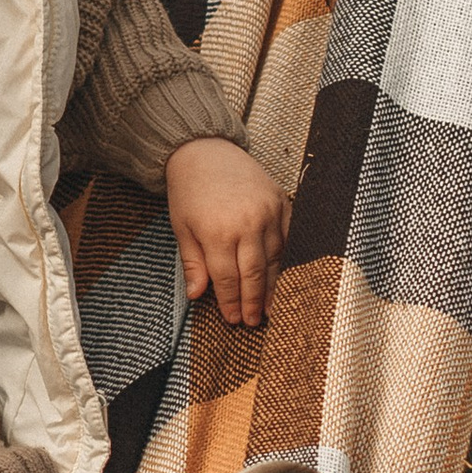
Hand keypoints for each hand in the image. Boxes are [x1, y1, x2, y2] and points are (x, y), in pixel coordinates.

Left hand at [166, 136, 291, 330]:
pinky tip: (285, 275)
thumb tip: (197, 295)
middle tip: (254, 322)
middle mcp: (248, 223)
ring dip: (273, 285)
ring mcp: (268, 212)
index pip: (228, 279)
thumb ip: (193, 262)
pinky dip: (288, 258)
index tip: (232, 319)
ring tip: (270, 306)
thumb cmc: (189, 191)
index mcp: (218, 232)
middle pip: (255, 274)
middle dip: (254, 302)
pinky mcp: (281, 202)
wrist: (205, 150)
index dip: (231, 302)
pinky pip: (289, 237)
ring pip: (276, 258)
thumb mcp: (182, 228)